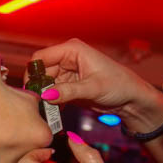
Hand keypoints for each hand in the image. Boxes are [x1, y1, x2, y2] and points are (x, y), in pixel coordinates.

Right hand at [31, 39, 162, 132]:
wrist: (132, 99)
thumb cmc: (119, 85)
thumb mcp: (93, 88)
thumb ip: (68, 91)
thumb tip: (45, 96)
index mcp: (71, 49)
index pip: (41, 57)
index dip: (33, 73)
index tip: (31, 91)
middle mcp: (67, 59)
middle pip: (41, 72)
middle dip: (38, 88)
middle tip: (37, 106)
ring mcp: (67, 73)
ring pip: (45, 85)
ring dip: (44, 98)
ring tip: (44, 112)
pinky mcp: (69, 87)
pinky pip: (53, 94)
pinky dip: (51, 103)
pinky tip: (52, 113)